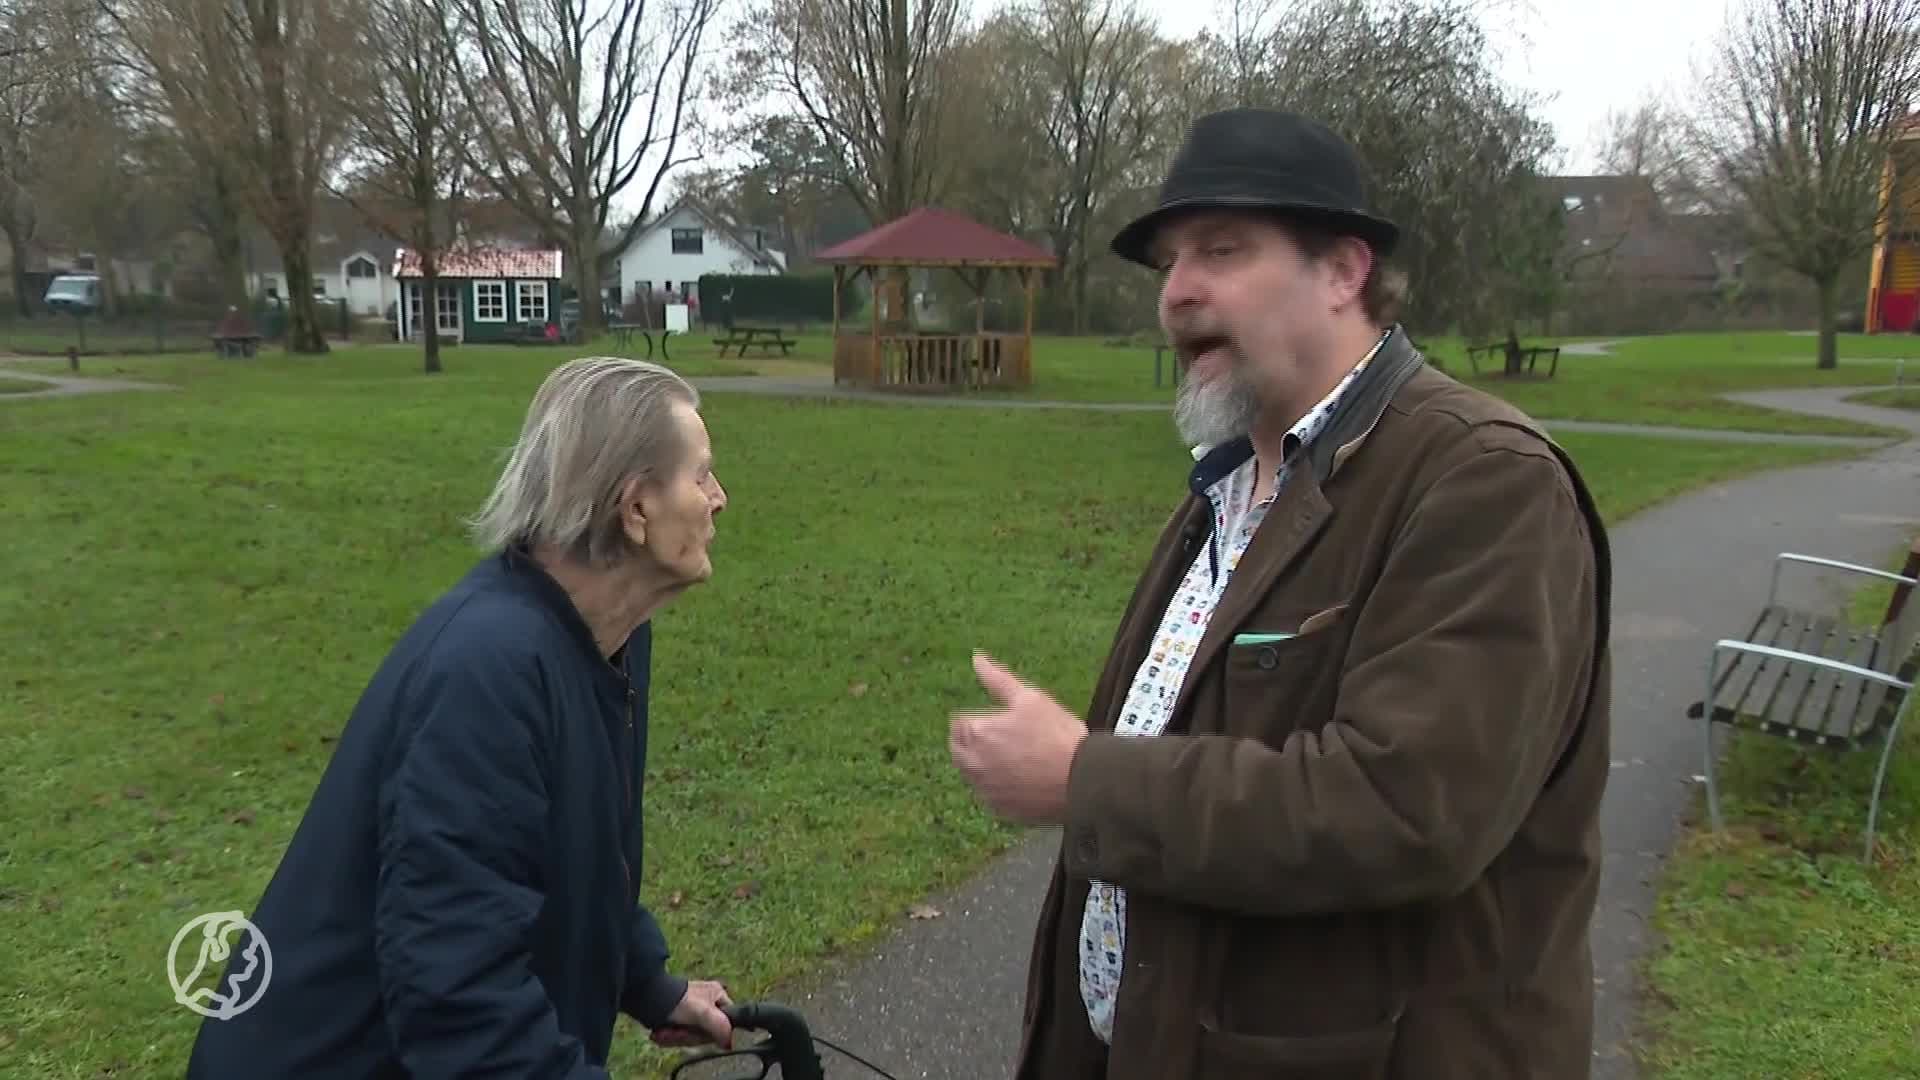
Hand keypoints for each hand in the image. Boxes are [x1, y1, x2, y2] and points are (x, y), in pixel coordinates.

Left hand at [649, 979, 732, 1049]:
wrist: (648, 998)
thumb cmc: (678, 1001)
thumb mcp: (705, 1014)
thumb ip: (722, 1027)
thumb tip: (728, 1042)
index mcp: (717, 995)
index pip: (725, 1022)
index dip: (712, 1033)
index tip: (700, 1034)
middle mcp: (706, 1002)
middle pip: (705, 1032)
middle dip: (689, 1036)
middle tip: (678, 1033)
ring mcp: (691, 1011)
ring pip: (691, 1035)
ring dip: (677, 1038)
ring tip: (665, 1033)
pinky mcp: (678, 1017)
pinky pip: (679, 1034)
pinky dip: (670, 1037)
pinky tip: (662, 1034)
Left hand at [949, 652, 1088, 824]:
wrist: (1082, 781)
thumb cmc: (1057, 736)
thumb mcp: (1029, 698)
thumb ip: (997, 679)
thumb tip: (977, 658)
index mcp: (975, 733)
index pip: (958, 723)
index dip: (981, 719)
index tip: (1004, 722)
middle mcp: (972, 764)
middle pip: (959, 750)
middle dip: (976, 742)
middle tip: (1009, 739)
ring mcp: (984, 791)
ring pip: (973, 774)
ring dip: (986, 765)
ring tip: (1020, 759)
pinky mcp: (998, 810)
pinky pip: (990, 795)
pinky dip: (1000, 787)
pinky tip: (1025, 780)